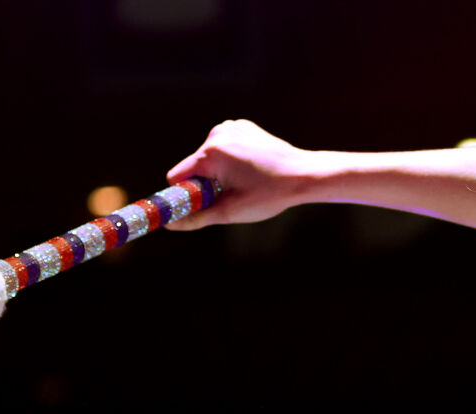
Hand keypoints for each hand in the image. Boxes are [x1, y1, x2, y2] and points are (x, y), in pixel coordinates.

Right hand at [165, 119, 324, 230]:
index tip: (203, 203)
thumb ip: (198, 218)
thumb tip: (170, 225)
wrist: (305, 174)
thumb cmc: (270, 195)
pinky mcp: (241, 126)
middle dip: (206, 182)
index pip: (177, 176)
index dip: (187, 193)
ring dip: (219, 171)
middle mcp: (216, 134)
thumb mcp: (231, 211)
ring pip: (208, 157)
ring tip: (246, 180)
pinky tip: (251, 166)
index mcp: (210, 154)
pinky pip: (224, 146)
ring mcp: (229, 127)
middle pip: (194, 166)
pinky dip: (231, 158)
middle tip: (235, 193)